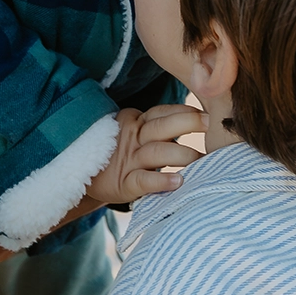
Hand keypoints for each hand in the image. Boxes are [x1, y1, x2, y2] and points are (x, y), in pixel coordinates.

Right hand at [86, 104, 206, 206]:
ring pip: (156, 152)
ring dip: (181, 155)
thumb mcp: (135, 134)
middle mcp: (133, 138)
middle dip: (187, 123)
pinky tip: (178, 182)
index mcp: (137, 122)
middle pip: (161, 127)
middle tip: (211, 125)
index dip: (184, 111)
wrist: (83, 176)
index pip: (162, 112)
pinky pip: (143, 180)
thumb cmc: (120, 154)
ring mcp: (127, 160)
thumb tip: (201, 122)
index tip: (209, 112)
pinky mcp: (122, 183)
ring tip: (202, 160)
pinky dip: (160, 180)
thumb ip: (159, 129)